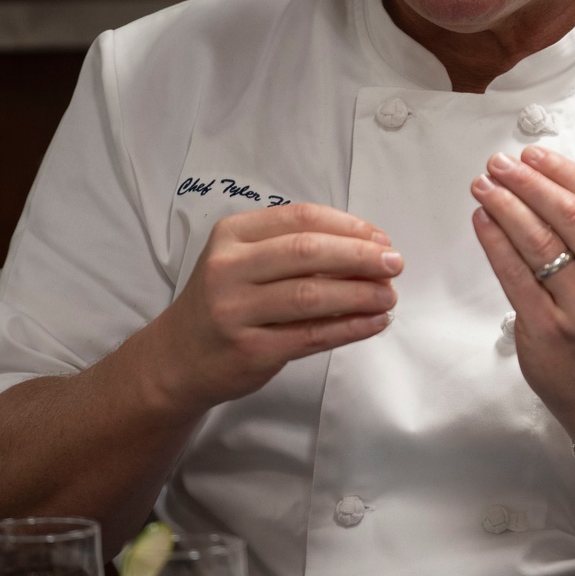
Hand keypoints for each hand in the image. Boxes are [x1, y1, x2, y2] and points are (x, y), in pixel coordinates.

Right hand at [148, 203, 402, 414]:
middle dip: (360, 256)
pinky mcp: (251, 350)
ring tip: (389, 296)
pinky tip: (374, 323)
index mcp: (232, 234)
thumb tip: (369, 248)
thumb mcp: (244, 260)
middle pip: (307, 252)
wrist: (178, 358)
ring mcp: (236, 310)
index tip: (381, 239)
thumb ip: (293, 249)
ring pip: (312, 295)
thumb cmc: (225, 301)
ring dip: (360, 294)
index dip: (348, 226)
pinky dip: (350, 328)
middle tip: (395, 264)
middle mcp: (229, 268)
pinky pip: (312, 335)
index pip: (300, 217)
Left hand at [471, 148, 574, 461]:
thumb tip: (548, 184)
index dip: (561, 172)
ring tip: (484, 187)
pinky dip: (495, 241)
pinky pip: (515, 274)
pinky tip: (482, 221)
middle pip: (567, 215)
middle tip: (499, 164)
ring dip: (505, 205)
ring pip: (538, 241)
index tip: (532, 155)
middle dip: (528, 182)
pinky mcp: (547, 328)